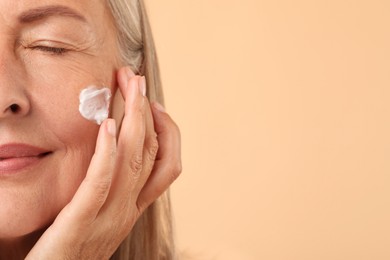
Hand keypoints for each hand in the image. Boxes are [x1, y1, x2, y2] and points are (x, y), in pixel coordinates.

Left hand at [25, 67, 181, 258]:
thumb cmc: (70, 250)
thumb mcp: (100, 216)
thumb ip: (110, 190)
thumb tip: (113, 154)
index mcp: (133, 209)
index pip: (165, 164)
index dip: (164, 129)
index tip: (151, 102)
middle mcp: (128, 212)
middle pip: (152, 154)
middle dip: (147, 112)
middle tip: (136, 79)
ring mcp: (108, 219)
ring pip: (133, 163)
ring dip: (134, 120)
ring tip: (130, 88)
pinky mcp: (79, 224)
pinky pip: (100, 184)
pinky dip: (107, 152)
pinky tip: (108, 125)